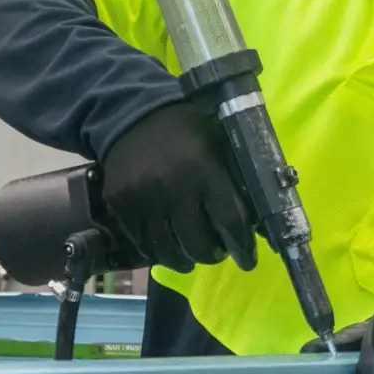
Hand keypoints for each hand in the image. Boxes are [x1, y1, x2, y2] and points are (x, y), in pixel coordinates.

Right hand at [100, 101, 257, 274]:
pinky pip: (141, 243)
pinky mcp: (119, 205)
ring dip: (184, 259)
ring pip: (168, 251)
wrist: (132, 113)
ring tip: (190, 254)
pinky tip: (166, 245)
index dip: (242, 247)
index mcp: (204, 169)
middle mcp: (173, 187)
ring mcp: (142, 199)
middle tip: (215, 251)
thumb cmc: (186, 128)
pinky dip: (157, 250)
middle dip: (212, 254)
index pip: (230, 222)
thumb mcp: (219, 142)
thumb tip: (255, 220)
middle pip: (198, 245)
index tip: (247, 259)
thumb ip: (234, 178)